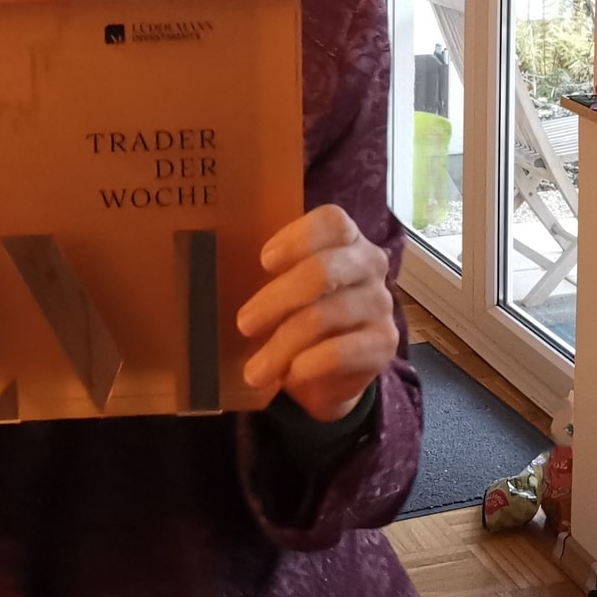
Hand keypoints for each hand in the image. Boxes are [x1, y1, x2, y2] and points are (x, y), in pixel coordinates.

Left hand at [235, 204, 396, 421]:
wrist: (329, 371)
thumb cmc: (298, 314)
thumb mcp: (284, 288)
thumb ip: (267, 275)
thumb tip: (212, 273)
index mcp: (346, 239)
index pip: (333, 222)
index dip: (299, 237)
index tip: (264, 261)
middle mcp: (370, 264)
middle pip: (323, 271)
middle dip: (277, 299)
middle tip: (243, 324)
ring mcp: (380, 303)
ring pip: (325, 316)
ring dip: (282, 345)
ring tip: (254, 371)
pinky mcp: (384, 343)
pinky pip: (342, 352)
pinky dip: (309, 364)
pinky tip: (289, 375)